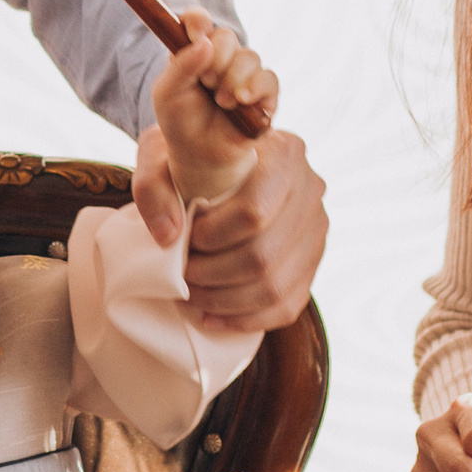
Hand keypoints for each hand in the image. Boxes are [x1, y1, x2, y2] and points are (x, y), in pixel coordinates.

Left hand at [135, 120, 327, 330]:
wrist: (220, 154)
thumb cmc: (190, 153)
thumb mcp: (161, 152)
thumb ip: (154, 185)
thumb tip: (169, 237)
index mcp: (283, 153)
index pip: (253, 212)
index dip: (212, 238)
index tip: (185, 240)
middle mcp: (310, 188)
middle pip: (263, 256)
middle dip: (213, 276)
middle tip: (181, 276)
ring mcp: (316, 227)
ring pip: (275, 287)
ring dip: (225, 302)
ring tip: (191, 297)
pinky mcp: (313, 259)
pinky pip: (287, 304)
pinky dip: (247, 319)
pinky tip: (212, 317)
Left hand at [148, 8, 273, 212]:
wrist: (201, 156)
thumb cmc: (180, 123)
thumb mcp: (167, 94)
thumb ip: (180, 65)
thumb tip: (204, 41)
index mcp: (194, 51)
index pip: (198, 21)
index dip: (198, 20)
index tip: (196, 30)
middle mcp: (221, 58)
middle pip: (227, 36)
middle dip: (216, 59)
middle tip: (206, 82)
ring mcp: (245, 74)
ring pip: (250, 57)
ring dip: (233, 80)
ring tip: (221, 103)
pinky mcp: (265, 94)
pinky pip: (269, 79)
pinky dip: (256, 88)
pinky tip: (242, 102)